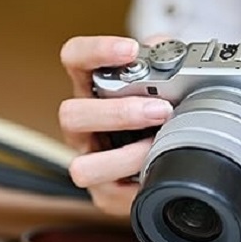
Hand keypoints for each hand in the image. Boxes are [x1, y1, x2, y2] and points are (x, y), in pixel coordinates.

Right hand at [57, 36, 172, 215]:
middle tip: (159, 110)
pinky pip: (111, 195)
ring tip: (157, 148)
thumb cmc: (161, 117)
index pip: (75, 59)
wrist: (170, 160)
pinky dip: (138, 185)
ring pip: (81, 166)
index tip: (130, 50)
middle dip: (117, 113)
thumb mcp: (165, 83)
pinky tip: (158, 172)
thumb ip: (163, 60)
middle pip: (70, 115)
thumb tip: (164, 46)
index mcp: (92, 89)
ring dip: (124, 158)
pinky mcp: (104, 193)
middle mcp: (83, 126)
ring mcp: (89, 160)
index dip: (95, 51)